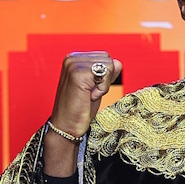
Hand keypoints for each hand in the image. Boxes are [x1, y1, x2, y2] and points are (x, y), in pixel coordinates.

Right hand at [44, 52, 121, 175]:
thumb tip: (118, 62)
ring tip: (88, 95)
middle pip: (108, 60)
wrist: (66, 126)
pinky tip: (88, 97)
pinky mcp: (77, 74)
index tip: (89, 89)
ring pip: (109, 66)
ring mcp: (73, 65)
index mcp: (74, 59)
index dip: (103, 76)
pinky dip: (102, 89)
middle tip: (89, 93)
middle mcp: (72, 59)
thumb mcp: (95, 87)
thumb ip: (105, 73)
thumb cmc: (79, 109)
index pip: (104, 57)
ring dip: (104, 85)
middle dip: (105, 79)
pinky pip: (105, 75)